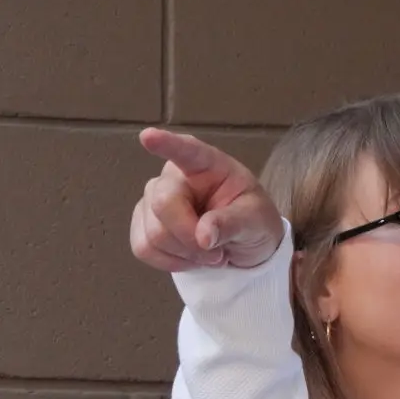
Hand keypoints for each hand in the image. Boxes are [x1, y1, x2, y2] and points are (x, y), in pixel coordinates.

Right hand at [131, 128, 283, 270]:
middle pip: (163, 205)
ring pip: (152, 234)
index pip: (186, 150)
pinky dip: (170, 262)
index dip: (167, 144)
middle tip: (219, 253)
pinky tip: (190, 258)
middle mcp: (174, 177)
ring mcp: (153, 200)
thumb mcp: (256, 221)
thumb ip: (232, 224)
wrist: (244, 246)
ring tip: (210, 253)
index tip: (148, 136)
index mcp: (208, 165)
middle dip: (190, 238)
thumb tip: (203, 236)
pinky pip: (143, 248)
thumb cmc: (253, 221)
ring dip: (185, 254)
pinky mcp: (142, 225)